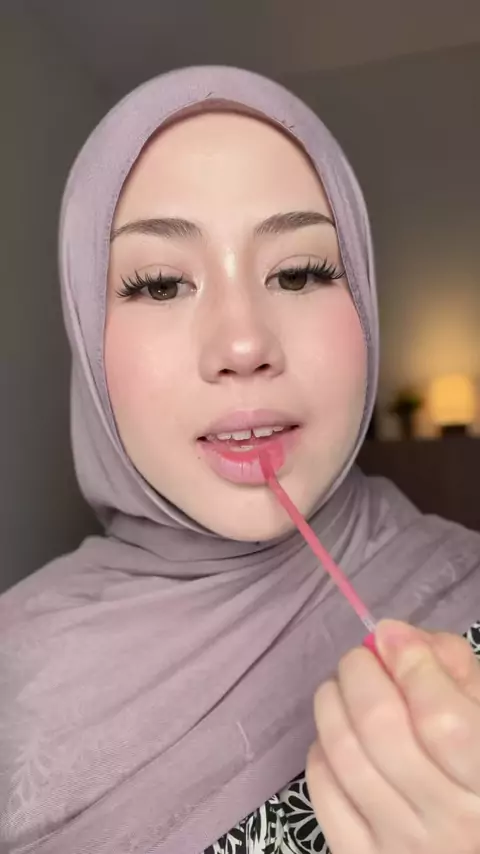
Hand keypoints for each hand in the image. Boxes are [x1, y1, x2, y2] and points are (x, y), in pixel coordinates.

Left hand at [306, 620, 479, 853]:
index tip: (390, 636)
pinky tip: (340, 737)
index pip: (442, 719)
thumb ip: (453, 669)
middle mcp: (449, 824)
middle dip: (360, 673)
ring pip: (342, 752)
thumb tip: (391, 634)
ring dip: (332, 702)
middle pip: (381, 728)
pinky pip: (322, 788)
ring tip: (343, 687)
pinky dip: (322, 748)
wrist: (465, 845)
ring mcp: (399, 847)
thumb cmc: (477, 773)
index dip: (410, 665)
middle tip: (361, 657)